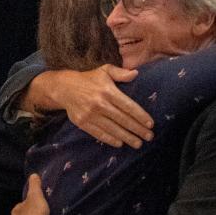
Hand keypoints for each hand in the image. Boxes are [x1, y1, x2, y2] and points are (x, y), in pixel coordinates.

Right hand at [22, 66, 153, 147]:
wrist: (64, 88)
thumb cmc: (89, 79)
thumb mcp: (104, 70)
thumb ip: (120, 73)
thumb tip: (136, 73)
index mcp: (107, 91)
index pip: (128, 106)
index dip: (140, 116)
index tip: (151, 124)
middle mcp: (99, 103)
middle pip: (123, 119)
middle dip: (138, 129)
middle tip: (149, 137)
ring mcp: (90, 114)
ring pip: (113, 129)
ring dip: (127, 138)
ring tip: (138, 143)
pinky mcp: (82, 123)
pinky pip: (99, 134)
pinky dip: (111, 140)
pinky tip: (121, 143)